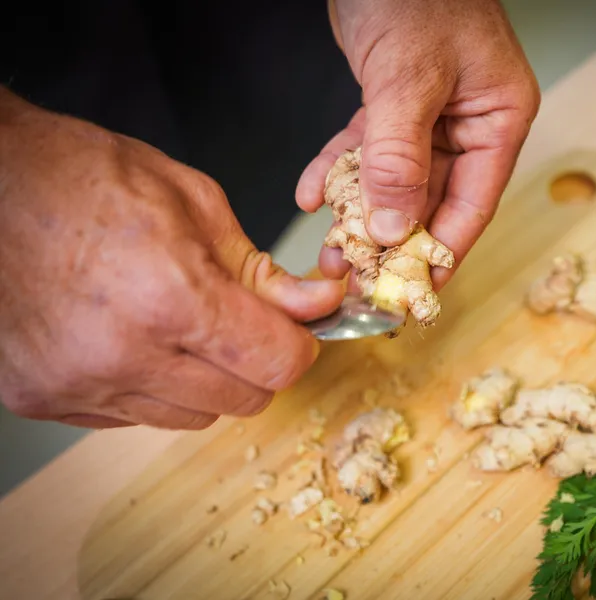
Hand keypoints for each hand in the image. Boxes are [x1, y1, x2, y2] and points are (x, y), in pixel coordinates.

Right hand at [0, 90, 342, 429]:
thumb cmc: (88, 178)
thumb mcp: (196, 204)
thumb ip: (262, 270)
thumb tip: (318, 305)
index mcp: (169, 296)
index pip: (275, 364)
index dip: (299, 347)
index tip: (297, 332)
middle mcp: (122, 354)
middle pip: (242, 400)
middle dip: (258, 363)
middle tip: (242, 323)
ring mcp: (77, 384)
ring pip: (192, 416)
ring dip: (206, 380)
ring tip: (179, 325)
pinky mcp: (43, 398)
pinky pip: (135, 416)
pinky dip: (152, 387)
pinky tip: (133, 339)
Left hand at [295, 0, 539, 288]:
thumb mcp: (407, 79)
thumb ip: (401, 157)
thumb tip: (394, 229)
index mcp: (498, 118)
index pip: (474, 202)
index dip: (442, 251)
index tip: (413, 291)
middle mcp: (469, 122)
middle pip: (433, 198)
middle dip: (392, 239)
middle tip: (357, 276)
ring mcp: (432, 114)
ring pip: (397, 181)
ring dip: (360, 213)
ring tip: (329, 249)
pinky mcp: (394, 103)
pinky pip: (368, 151)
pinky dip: (340, 171)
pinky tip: (310, 194)